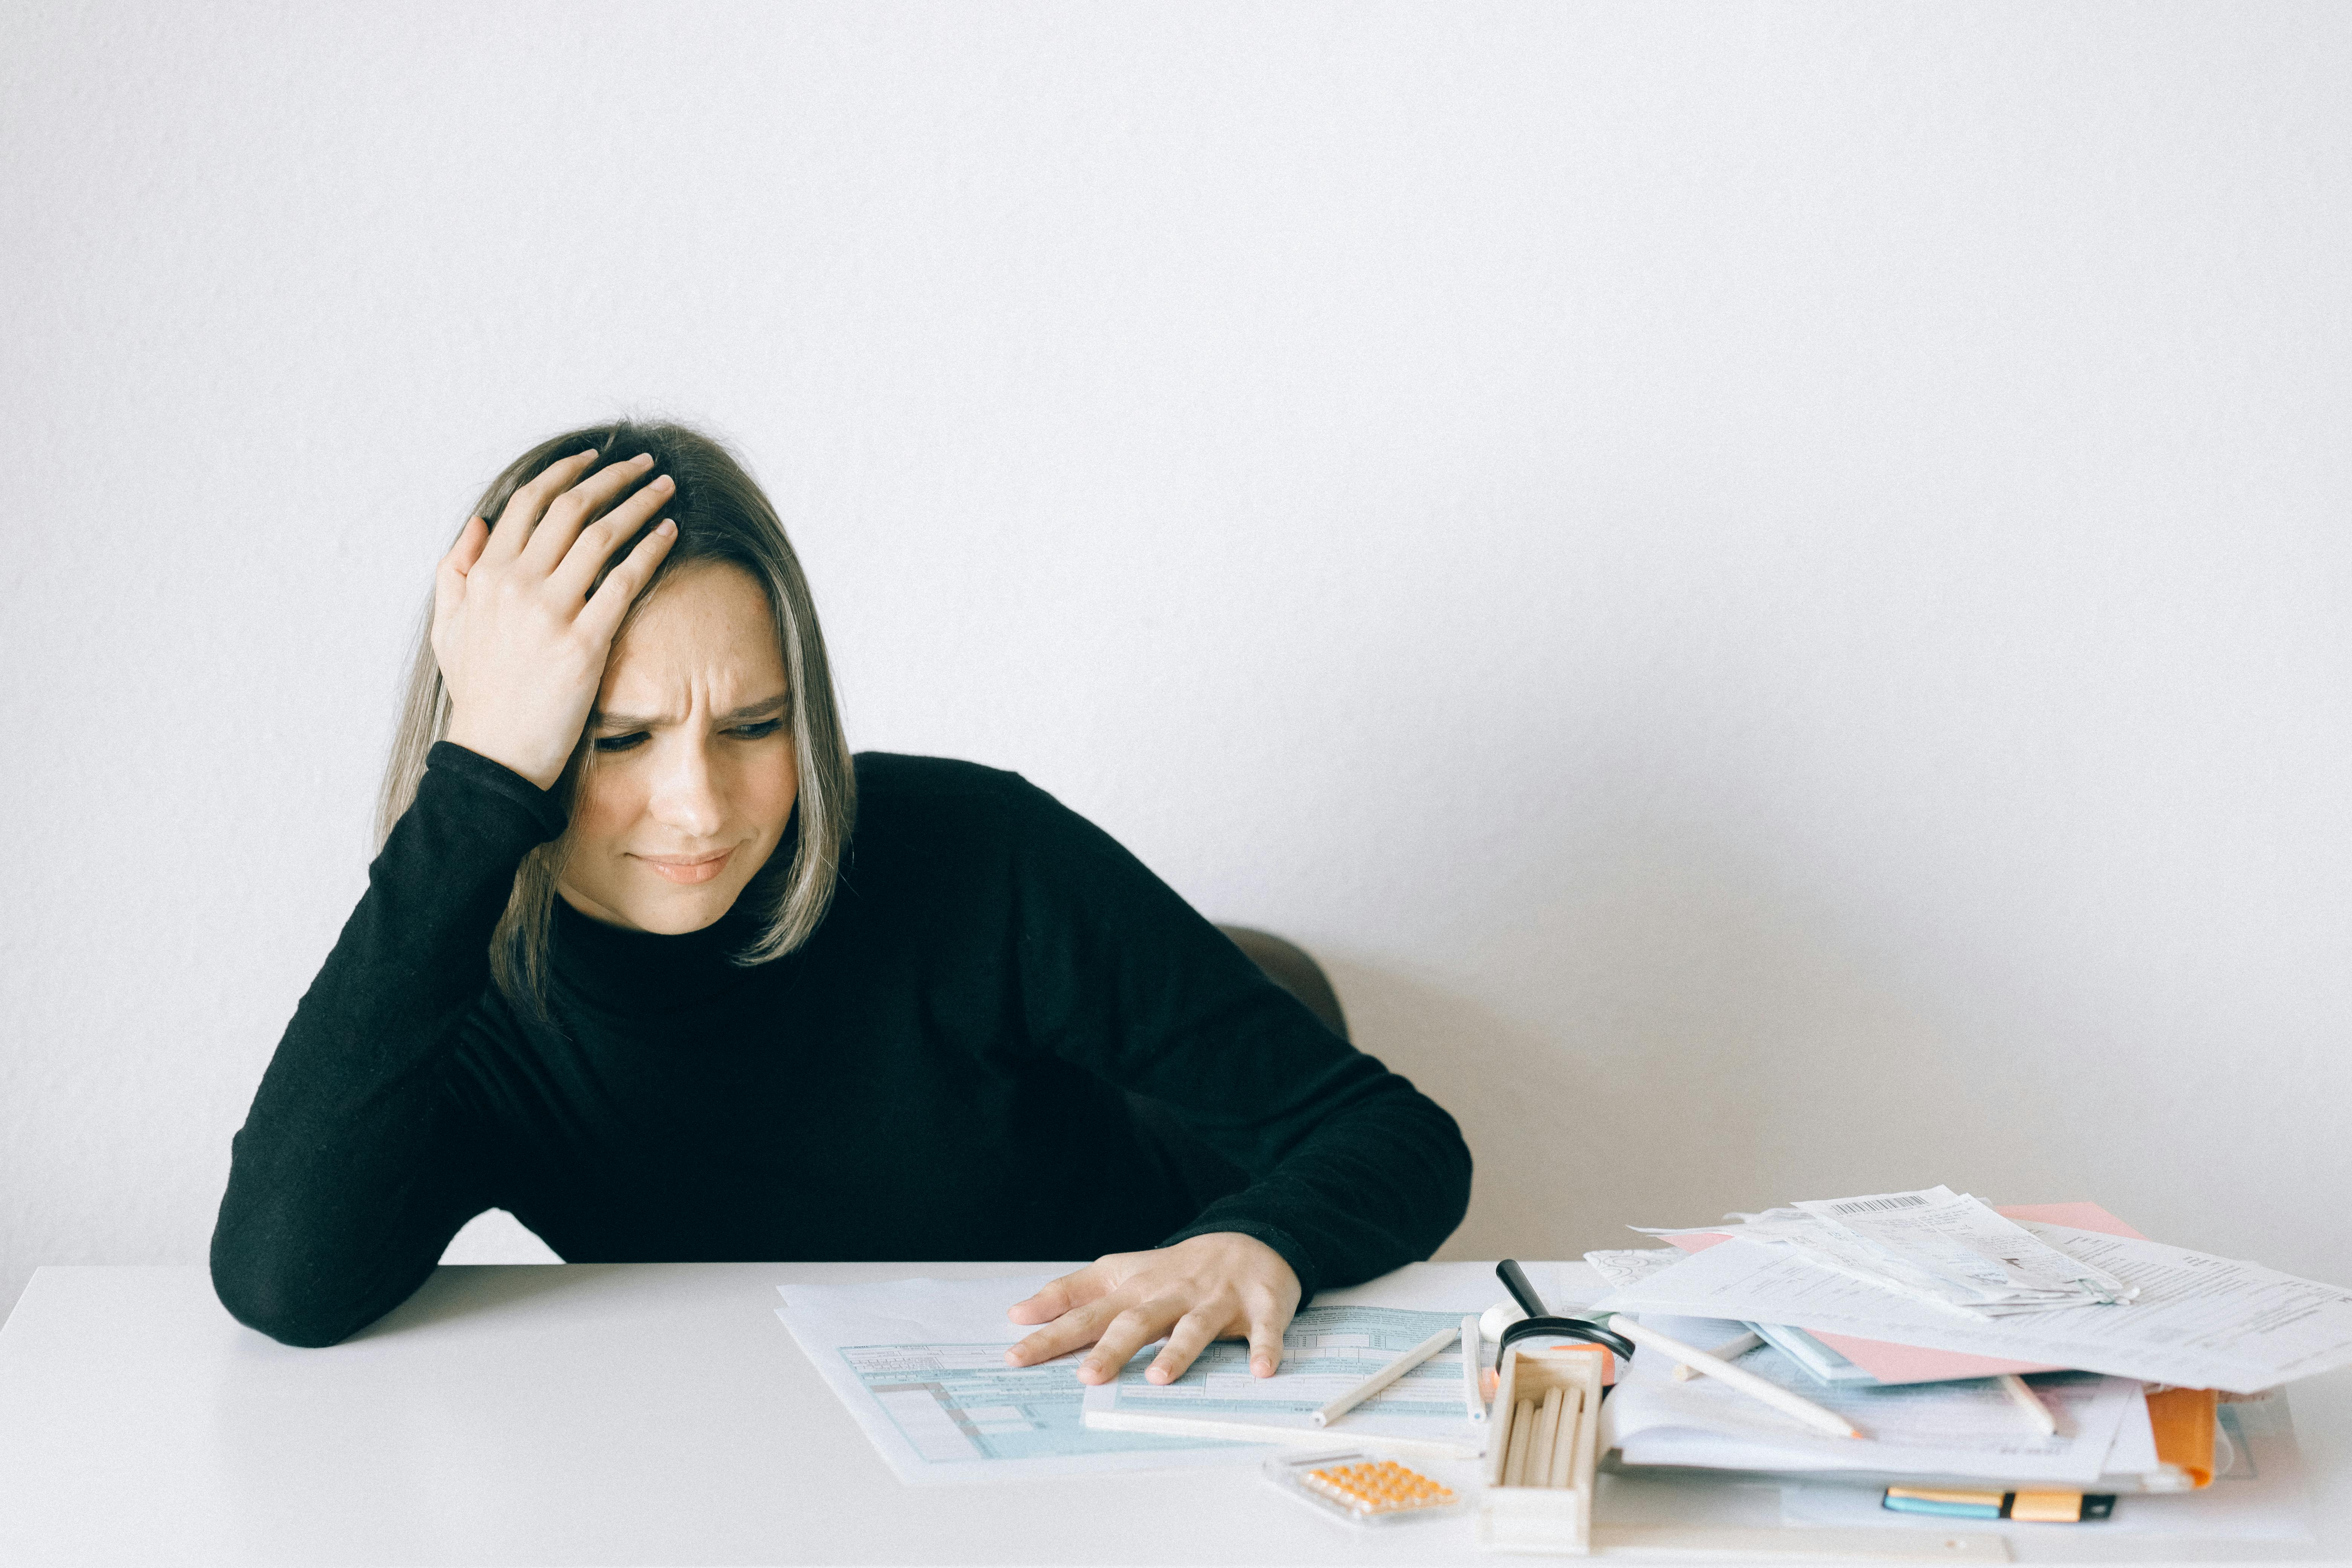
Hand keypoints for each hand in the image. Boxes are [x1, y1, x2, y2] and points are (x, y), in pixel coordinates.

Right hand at [434, 449, 678, 789]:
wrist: (495, 753)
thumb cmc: (478, 692)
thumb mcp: (449, 627)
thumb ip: (456, 571)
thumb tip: (478, 523)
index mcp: (487, 575)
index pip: (529, 503)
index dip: (564, 473)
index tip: (594, 458)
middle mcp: (516, 584)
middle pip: (571, 509)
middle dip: (612, 477)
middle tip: (643, 464)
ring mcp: (551, 612)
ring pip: (602, 536)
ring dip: (639, 503)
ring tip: (666, 488)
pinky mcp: (585, 642)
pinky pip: (624, 581)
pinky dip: (651, 550)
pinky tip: (670, 532)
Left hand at [1001, 1232, 1301, 1385]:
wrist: (1250, 1239)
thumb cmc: (1177, 1270)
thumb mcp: (1120, 1273)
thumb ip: (1072, 1292)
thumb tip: (1017, 1312)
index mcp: (1136, 1289)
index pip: (1087, 1312)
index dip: (1051, 1333)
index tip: (1017, 1356)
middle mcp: (1172, 1293)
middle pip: (1138, 1321)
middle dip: (1112, 1348)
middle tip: (1087, 1377)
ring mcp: (1217, 1299)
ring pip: (1195, 1325)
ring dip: (1179, 1351)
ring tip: (1160, 1377)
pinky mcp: (1260, 1305)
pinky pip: (1264, 1329)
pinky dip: (1264, 1348)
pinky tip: (1261, 1370)